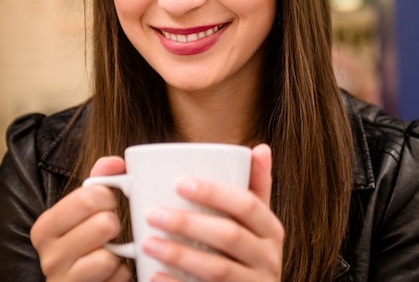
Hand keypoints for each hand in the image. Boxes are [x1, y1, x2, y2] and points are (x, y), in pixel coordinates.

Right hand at [30, 157, 131, 281]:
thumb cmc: (86, 242)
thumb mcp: (88, 210)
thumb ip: (100, 181)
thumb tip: (116, 162)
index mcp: (46, 226)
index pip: (90, 196)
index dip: (109, 197)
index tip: (107, 204)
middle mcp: (48, 255)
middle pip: (104, 223)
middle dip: (115, 225)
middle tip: (110, 231)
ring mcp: (63, 279)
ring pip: (109, 255)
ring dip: (119, 253)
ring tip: (110, 252)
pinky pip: (116, 276)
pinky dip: (121, 273)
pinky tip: (111, 272)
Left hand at [141, 143, 283, 281]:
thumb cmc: (248, 254)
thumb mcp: (258, 223)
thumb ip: (257, 187)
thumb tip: (261, 148)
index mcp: (271, 230)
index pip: (247, 204)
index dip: (215, 192)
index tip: (179, 182)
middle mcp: (268, 258)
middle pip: (230, 235)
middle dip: (189, 223)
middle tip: (152, 214)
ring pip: (217, 269)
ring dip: (179, 254)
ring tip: (147, 243)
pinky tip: (155, 275)